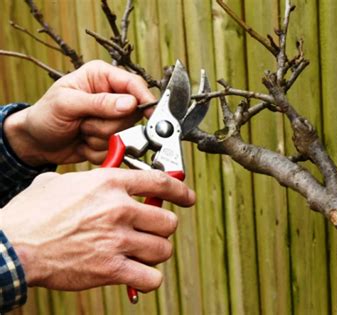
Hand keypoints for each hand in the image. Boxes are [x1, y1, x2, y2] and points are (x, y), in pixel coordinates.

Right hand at [0, 168, 194, 291]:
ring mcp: (117, 240)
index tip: (188, 197)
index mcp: (109, 184)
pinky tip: (137, 275)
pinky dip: (148, 279)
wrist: (13, 245)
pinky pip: (151, 278)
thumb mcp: (60, 183)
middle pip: (167, 221)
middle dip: (162, 228)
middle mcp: (119, 209)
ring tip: (142, 253)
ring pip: (163, 249)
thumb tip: (98, 179)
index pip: (161, 182)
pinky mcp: (111, 269)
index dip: (181, 190)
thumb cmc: (32, 214)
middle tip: (151, 231)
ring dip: (156, 252)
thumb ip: (88, 180)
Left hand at [4, 60, 155, 165]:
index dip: (143, 99)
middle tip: (84, 123)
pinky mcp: (111, 138)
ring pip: (124, 134)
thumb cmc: (44, 116)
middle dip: (107, 124)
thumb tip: (129, 103)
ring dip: (100, 138)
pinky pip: (117, 149)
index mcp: (101, 77)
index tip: (148, 113)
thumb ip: (99, 102)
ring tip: (81, 131)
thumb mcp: (66, 104)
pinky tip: (83, 142)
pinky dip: (98, 150)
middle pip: (132, 114)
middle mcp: (111, 96)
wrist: (35, 143)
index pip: (134, 84)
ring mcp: (112, 119)